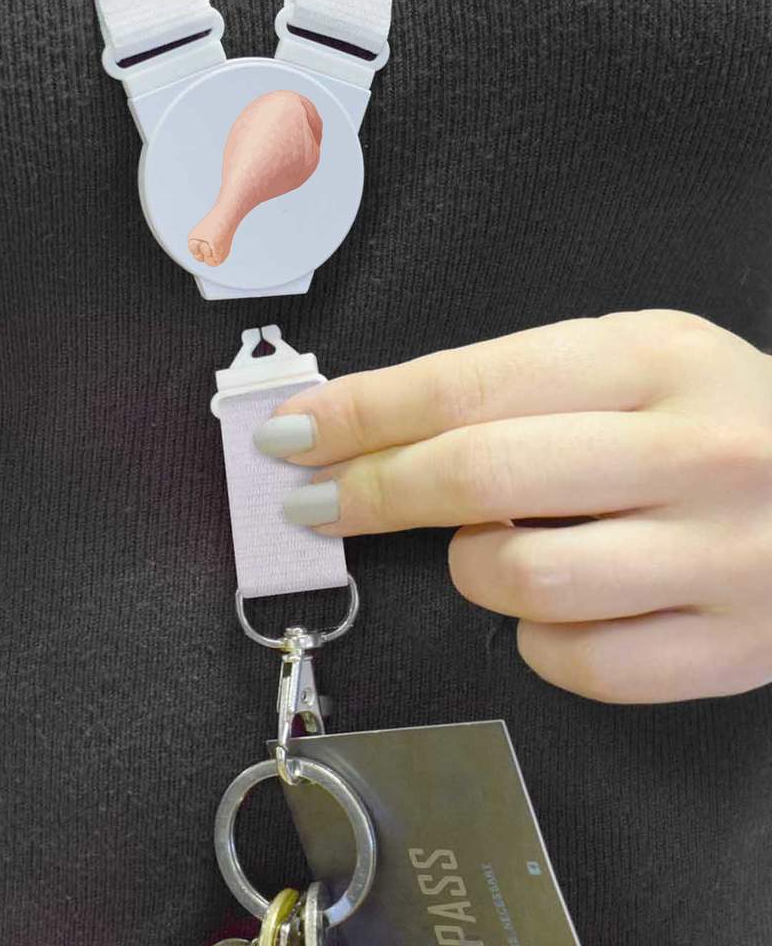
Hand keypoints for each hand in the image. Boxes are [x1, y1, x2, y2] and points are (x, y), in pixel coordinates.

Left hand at [253, 311, 771, 703]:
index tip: (293, 435)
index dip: (361, 414)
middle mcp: (696, 451)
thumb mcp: (631, 362)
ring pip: (522, 581)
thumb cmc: (718, 418)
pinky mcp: (731, 646)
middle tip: (318, 504)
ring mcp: (723, 555)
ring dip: (471, 568)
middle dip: (373, 492)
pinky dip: (536, 637)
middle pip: (480, 476)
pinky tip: (556, 601)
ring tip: (492, 546)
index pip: (466, 385)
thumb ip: (512, 391)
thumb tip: (371, 431)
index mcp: (654, 360)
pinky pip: (577, 662)